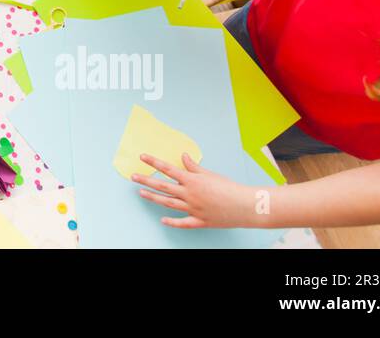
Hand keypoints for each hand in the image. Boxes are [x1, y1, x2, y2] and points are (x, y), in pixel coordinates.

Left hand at [130, 153, 259, 228]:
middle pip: (163, 186)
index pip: (168, 169)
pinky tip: (162, 220)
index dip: (153, 162)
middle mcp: (190, 194)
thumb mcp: (210, 174)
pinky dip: (172, 222)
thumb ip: (193, 166)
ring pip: (168, 203)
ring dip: (153, 197)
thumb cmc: (230, 187)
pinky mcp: (200, 221)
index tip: (142, 157)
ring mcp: (193, 209)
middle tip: (133, 176)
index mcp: (192, 180)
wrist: (246, 205)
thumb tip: (183, 156)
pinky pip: (183, 223)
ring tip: (141, 192)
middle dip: (146, 180)